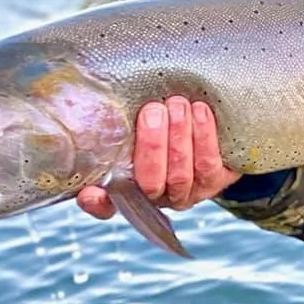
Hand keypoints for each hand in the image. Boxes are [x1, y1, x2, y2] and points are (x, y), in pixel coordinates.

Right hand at [77, 96, 240, 218]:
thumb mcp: (137, 120)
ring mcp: (185, 192)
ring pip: (180, 174)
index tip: (91, 192)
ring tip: (177, 104)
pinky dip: (203, 136)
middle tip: (153, 110)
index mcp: (128, 185)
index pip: (106, 204)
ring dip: (178, 136)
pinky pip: (208, 165)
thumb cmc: (164, 121)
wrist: (211, 129)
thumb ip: (120, 120)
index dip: (98, 203)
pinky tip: (199, 111)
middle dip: (152, 145)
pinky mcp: (213, 182)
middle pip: (150, 183)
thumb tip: (98, 99)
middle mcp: (156, 196)